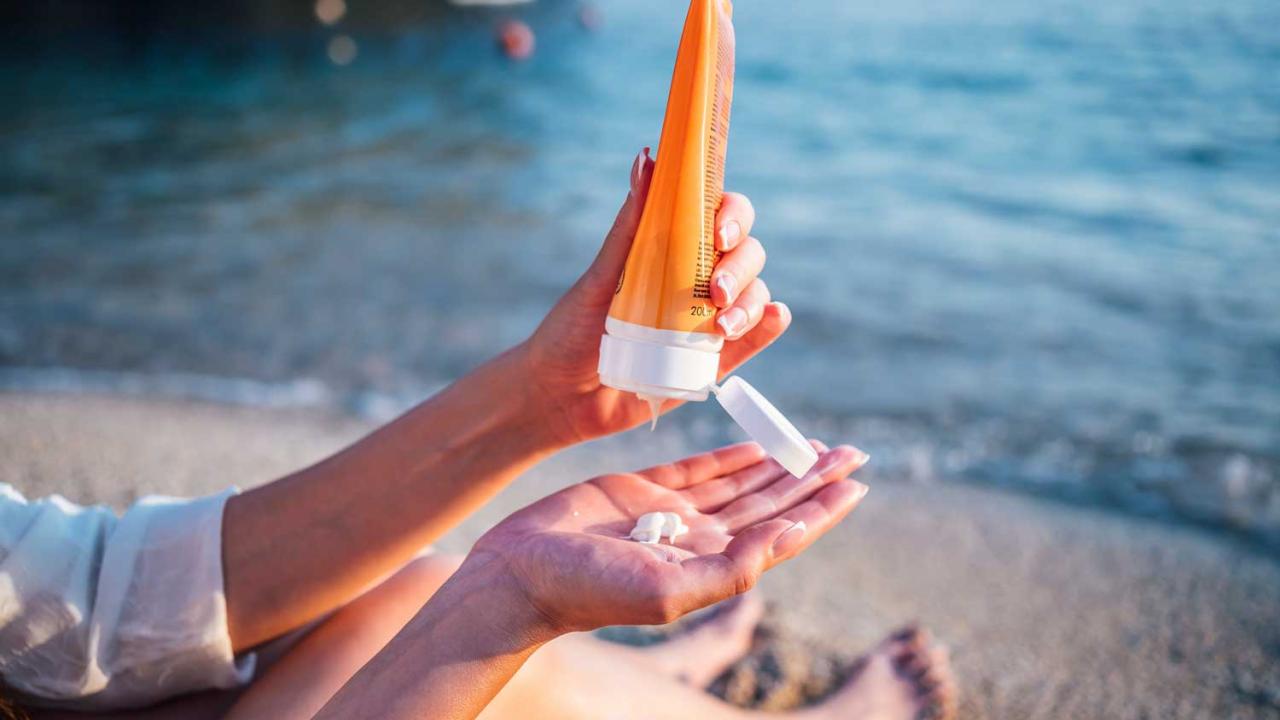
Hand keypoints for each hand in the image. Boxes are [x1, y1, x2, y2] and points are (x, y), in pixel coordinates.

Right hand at [468, 442, 868, 632]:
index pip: (782, 533)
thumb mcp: (669, 588)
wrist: (521, 571)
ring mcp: (671, 514)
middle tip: (855, 453)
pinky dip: (730, 455)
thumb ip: (734, 565)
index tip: (857, 483)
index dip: (821, 509)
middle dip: (812, 479)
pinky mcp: (641, 490)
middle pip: (771, 504)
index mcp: (712, 565)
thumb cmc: (587, 590)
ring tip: (818, 446)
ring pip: (740, 483)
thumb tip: (793, 536)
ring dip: (779, 464)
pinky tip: (757, 444)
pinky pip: (697, 468)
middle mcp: (699, 539)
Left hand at [522, 148, 789, 445]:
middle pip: (745, 255)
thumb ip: (629, 224)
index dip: (732, 215)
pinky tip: (775, 318)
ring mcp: (707, 319)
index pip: (719, 214)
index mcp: (671, 249)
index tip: (719, 232)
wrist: (560, 398)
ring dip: (751, 303)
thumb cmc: (573, 330)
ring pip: (755, 295)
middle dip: (739, 267)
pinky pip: (754, 339)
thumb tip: (645, 159)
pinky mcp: (714, 361)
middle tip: (713, 291)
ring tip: (722, 327)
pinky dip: (769, 326)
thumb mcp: (600, 277)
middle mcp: (696, 279)